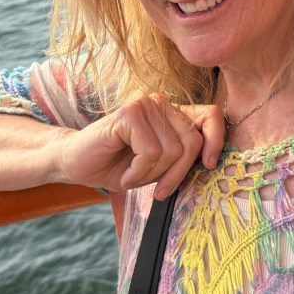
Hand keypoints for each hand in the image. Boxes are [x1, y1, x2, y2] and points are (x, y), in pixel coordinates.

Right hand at [56, 94, 224, 198]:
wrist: (77, 164)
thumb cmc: (118, 165)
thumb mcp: (159, 165)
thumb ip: (181, 157)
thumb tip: (210, 161)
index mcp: (173, 112)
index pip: (212, 116)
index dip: (216, 140)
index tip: (208, 166)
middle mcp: (161, 103)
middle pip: (192, 142)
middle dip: (176, 174)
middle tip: (157, 190)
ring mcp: (145, 105)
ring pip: (171, 150)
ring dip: (152, 175)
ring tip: (134, 176)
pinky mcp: (129, 113)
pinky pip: (149, 151)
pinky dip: (138, 171)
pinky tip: (125, 173)